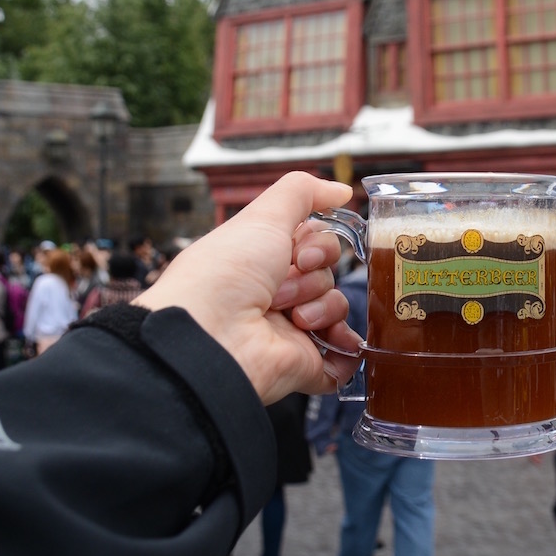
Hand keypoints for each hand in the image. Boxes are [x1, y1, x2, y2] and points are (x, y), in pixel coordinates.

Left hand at [133, 171, 358, 403]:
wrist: (210, 336)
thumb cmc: (225, 274)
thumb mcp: (263, 216)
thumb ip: (302, 191)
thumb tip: (342, 190)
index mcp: (263, 261)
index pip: (315, 244)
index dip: (318, 244)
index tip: (301, 252)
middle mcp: (275, 294)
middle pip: (327, 274)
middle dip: (313, 276)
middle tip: (283, 286)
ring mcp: (291, 331)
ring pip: (336, 308)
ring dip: (321, 307)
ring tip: (292, 318)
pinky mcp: (304, 365)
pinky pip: (343, 356)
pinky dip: (346, 348)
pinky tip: (334, 340)